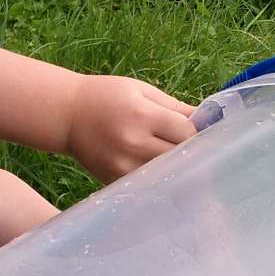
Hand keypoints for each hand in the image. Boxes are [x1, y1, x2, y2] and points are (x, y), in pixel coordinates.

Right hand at [66, 76, 194, 182]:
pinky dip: (157, 179)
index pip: (186, 132)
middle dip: (190, 152)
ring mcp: (123, 165)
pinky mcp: (115, 180)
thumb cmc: (106, 96)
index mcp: (142, 115)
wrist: (67, 115)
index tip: (198, 132)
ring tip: (179, 161)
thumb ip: (175, 107)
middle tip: (195, 149)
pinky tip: (159, 171)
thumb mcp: (141, 91)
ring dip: (176, 168)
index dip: (196, 133)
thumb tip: (207, 120)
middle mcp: (133, 142)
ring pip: (166, 174)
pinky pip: (147, 184)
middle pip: (179, 156)